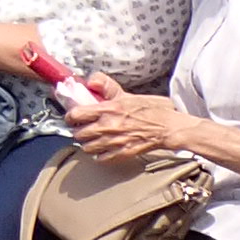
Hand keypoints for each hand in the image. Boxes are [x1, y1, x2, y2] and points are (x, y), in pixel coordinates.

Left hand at [69, 87, 186, 163]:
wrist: (168, 127)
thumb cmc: (150, 109)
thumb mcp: (126, 94)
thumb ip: (106, 86)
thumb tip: (90, 81)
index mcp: (108, 109)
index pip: (76, 114)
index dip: (71, 115)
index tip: (73, 116)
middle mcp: (108, 127)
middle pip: (78, 133)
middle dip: (78, 130)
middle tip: (83, 128)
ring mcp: (114, 142)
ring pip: (87, 147)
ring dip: (87, 143)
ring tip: (92, 139)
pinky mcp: (122, 154)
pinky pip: (101, 159)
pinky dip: (100, 155)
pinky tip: (103, 149)